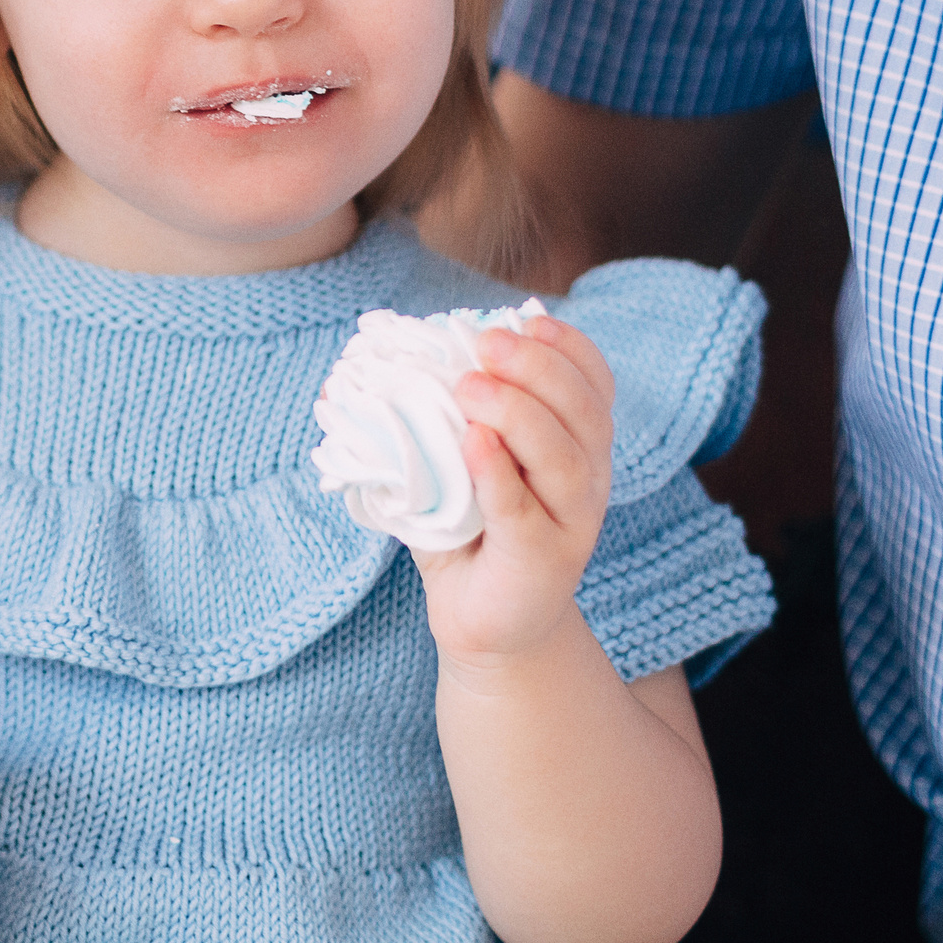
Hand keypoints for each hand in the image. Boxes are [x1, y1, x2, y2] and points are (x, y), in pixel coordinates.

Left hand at [413, 314, 616, 669]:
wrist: (483, 623)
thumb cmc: (467, 532)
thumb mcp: (454, 465)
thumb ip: (432, 420)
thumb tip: (346, 377)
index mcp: (578, 446)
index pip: (596, 385)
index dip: (570, 348)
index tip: (528, 319)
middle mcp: (588, 481)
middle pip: (585, 414)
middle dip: (539, 369)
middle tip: (486, 342)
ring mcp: (571, 525)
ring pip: (565, 460)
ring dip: (520, 414)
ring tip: (469, 388)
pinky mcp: (542, 564)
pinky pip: (525, 512)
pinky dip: (501, 474)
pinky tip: (474, 444)